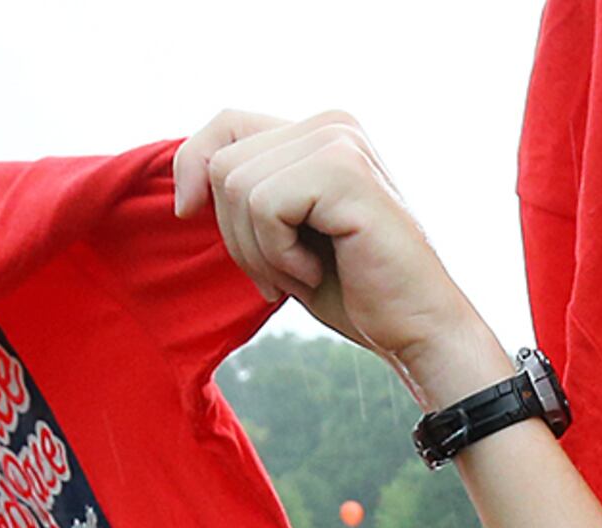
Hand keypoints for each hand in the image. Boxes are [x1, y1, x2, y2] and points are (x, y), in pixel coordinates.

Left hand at [173, 111, 509, 407]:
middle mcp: (332, 124)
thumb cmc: (353, 289)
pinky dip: (280, 254)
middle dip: (237, 234)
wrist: (416, 330)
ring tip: (307, 270)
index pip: (226, 125)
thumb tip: (186, 185)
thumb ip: (248, 193)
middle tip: (286, 271)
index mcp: (320, 133)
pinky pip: (265, 206)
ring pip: (237, 186)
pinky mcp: (344, 170)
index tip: (188, 212)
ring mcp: (340, 142)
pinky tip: (320, 269)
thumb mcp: (284, 233)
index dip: (191, 166)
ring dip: (261, 250)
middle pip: (223, 164)